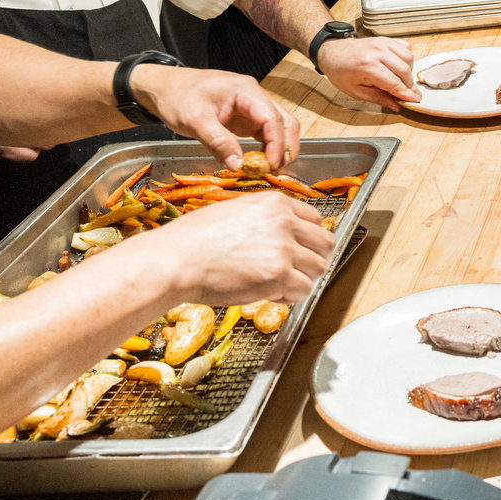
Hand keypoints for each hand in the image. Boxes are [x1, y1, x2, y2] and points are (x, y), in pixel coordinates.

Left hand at [128, 64, 298, 171]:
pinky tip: (260, 162)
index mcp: (246, 91)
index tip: (271, 165)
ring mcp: (251, 107)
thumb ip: (218, 142)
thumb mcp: (195, 120)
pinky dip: (267, 148)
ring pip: (278, 127)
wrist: (163, 87)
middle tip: (277, 171)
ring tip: (271, 170)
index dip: (277, 143)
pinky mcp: (245, 117)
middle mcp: (254, 97)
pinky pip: (264, 133)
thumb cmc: (177, 97)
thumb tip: (238, 165)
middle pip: (284, 122)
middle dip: (285, 147)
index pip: (272, 118)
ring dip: (279, 148)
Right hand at [129, 189, 335, 305]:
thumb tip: (284, 234)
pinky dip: (291, 296)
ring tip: (282, 285)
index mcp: (275, 203)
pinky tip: (273, 294)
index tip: (304, 249)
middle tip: (301, 271)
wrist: (175, 260)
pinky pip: (303, 290)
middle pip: (324, 243)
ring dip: (303, 279)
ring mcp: (283, 249)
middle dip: (315, 259)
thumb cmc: (194, 239)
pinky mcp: (278, 275)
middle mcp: (284, 222)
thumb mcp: (235, 211)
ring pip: (318, 268)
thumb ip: (265, 219)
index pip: (315, 218)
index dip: (310, 238)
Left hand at [315, 35, 420, 109]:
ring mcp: (382, 43)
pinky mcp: (386, 39)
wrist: (332, 52)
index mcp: (367, 66)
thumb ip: (378, 98)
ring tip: (401, 80)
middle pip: (404, 71)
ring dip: (408, 72)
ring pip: (408, 58)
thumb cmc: (341, 71)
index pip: (394, 83)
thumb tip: (396, 105)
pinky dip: (407, 59)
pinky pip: (405, 48)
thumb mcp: (355, 91)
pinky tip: (399, 67)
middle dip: (409, 85)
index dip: (406, 93)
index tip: (415, 100)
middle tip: (409, 94)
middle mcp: (377, 52)